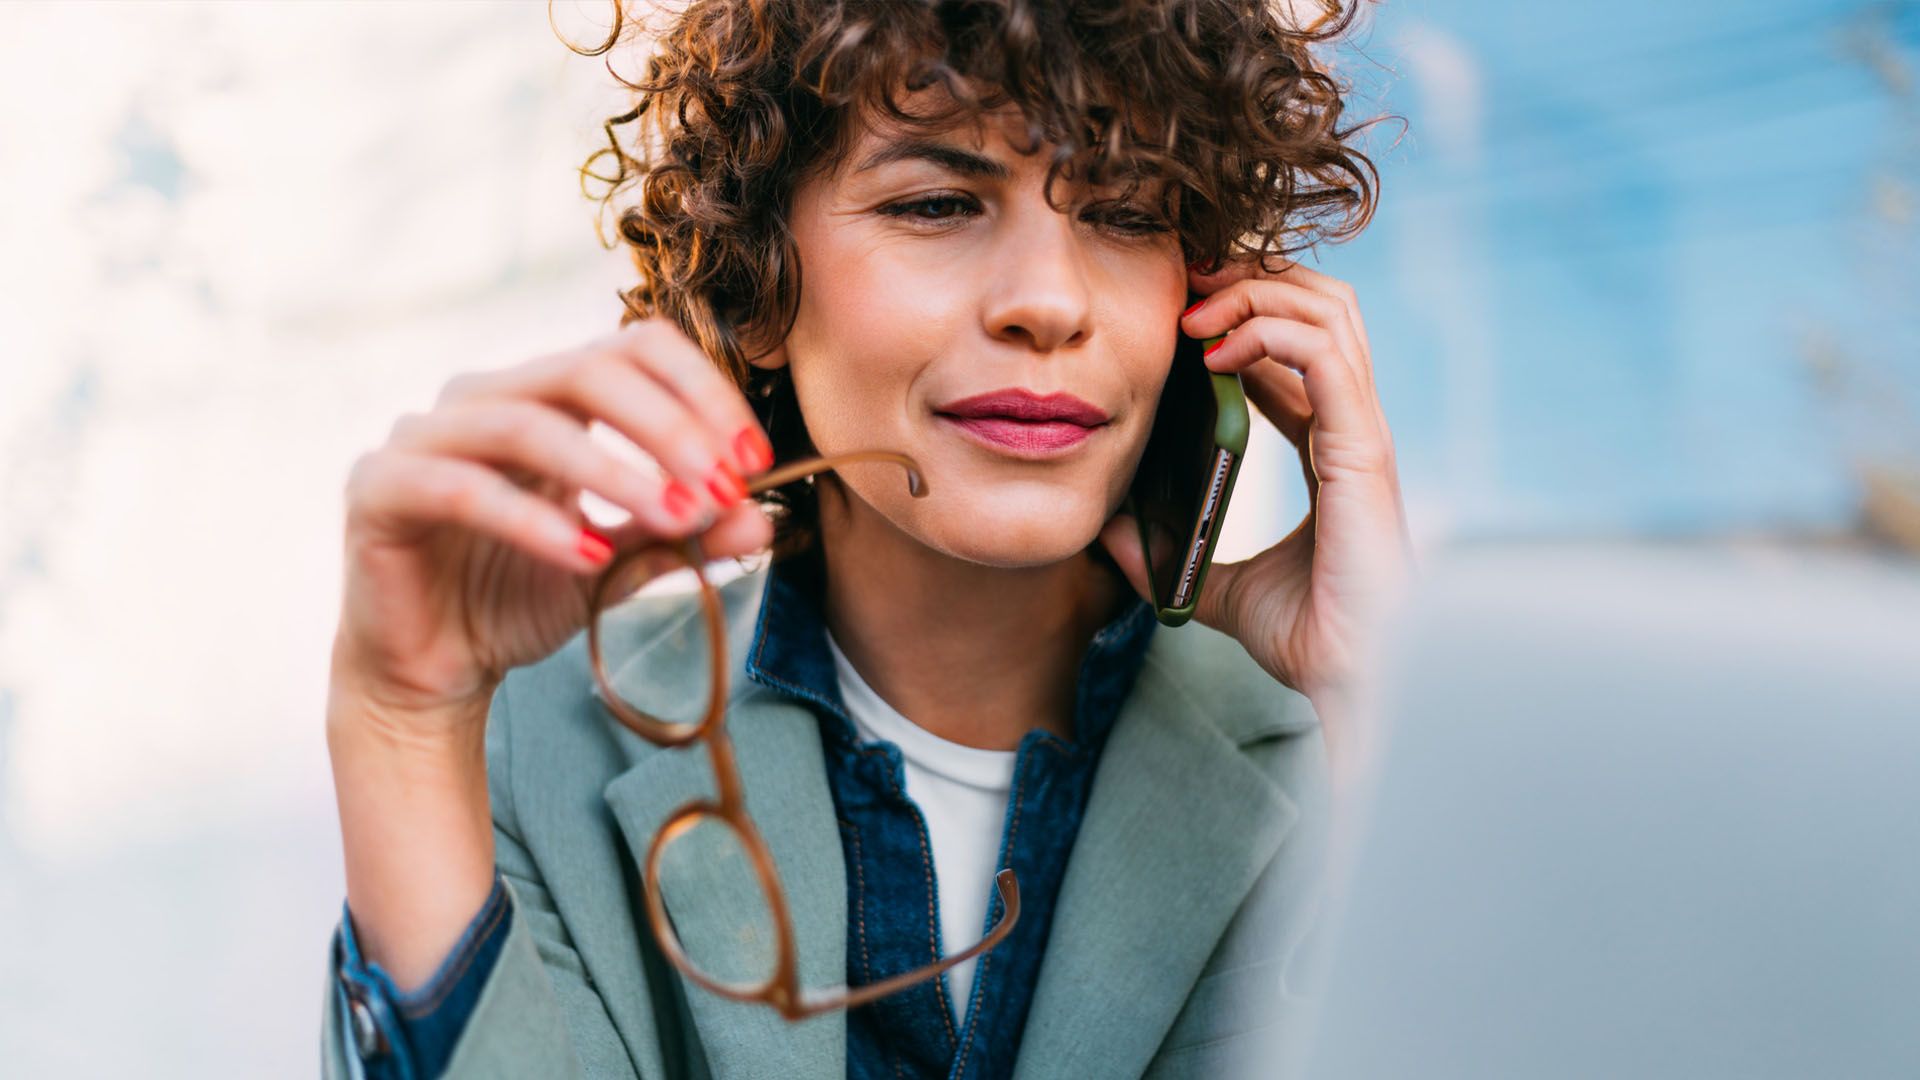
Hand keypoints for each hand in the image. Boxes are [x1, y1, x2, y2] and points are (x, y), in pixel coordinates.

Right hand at [332, 318, 776, 742]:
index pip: (633, 348)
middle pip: (587, 370)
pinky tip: (588, 557)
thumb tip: (760, 519)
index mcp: (546, 395)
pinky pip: (462, 488)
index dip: (702, 393)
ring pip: (527, 423)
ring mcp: (425, 435)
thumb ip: (682, 535)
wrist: (433, 671)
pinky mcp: (380, 487)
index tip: (753, 462)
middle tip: (720, 488)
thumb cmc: (522, 599)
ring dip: (612, 471)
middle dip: (667, 427)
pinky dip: (534, 521)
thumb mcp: (621, 566)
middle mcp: (484, 396)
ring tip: (672, 519)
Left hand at [1100, 257, 1415, 728]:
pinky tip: (1213, 353)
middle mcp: (1351, 427)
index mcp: (1329, 444)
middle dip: (1253, 277)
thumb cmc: (1307, 637)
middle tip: (1185, 283)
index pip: (1296, 345)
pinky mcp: (1361, 448)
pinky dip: (1267, 332)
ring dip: (1256, 292)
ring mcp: (1361, 433)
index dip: (1243, 312)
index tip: (1179, 313)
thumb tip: (1107, 535)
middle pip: (1321, 306)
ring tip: (1194, 311)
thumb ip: (1170, 557)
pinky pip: (1322, 354)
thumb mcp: (1217, 585)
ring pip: (1328, 311)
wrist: (1350, 680)